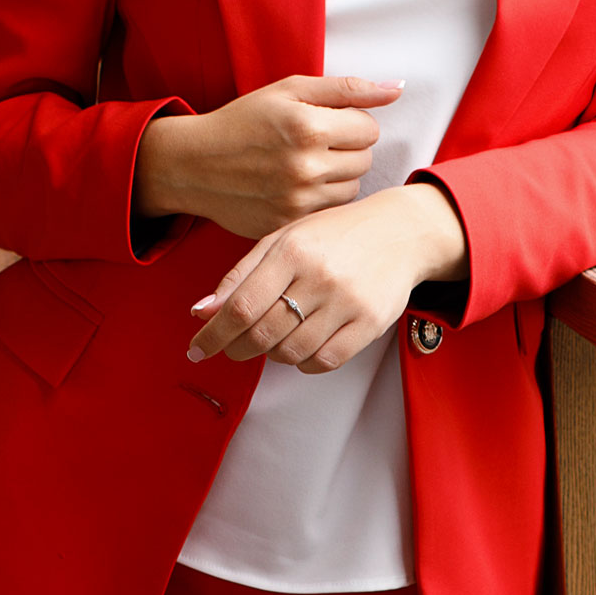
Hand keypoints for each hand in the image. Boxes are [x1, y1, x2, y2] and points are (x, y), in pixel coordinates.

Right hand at [136, 75, 401, 239]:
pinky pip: (330, 212)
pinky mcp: (290, 224)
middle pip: (365, 160)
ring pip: (352, 188)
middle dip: (348, 148)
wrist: (194, 165)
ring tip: (306, 165)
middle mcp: (305, 167)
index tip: (327, 123)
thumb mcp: (290, 90)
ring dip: (338, 176)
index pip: (370, 129)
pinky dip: (321, 199)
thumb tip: (397, 89)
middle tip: (315, 143)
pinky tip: (296, 186)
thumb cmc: (244, 121)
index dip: (352, 122)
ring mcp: (298, 200)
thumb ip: (347, 88)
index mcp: (308, 126)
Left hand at [187, 186, 467, 373]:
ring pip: (291, 351)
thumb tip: (201, 313)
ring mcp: (347, 301)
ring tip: (274, 339)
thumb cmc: (334, 235)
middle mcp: (319, 274)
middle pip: (263, 333)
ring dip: (272, 354)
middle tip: (233, 348)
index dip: (213, 335)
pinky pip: (324, 361)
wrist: (399, 232)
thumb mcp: (283, 240)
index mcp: (292, 249)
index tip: (196, 351)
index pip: (241, 305)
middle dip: (238, 349)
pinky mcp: (370, 323)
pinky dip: (304, 362)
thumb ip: (241, 276)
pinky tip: (302, 347)